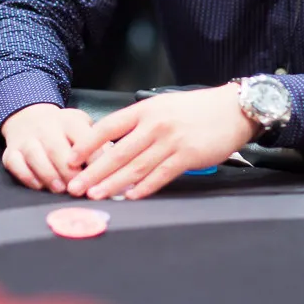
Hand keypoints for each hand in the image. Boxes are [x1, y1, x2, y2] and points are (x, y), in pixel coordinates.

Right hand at [0, 103, 95, 192]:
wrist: (29, 118)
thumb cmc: (63, 130)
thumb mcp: (82, 127)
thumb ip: (97, 144)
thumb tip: (114, 164)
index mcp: (69, 121)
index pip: (83, 136)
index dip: (92, 157)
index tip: (100, 175)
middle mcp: (46, 127)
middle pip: (56, 147)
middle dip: (69, 171)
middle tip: (79, 189)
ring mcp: (26, 139)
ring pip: (35, 155)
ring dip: (48, 174)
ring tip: (60, 189)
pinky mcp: (11, 152)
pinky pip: (15, 164)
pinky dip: (27, 176)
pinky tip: (39, 185)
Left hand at [66, 84, 257, 200]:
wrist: (232, 109)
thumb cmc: (197, 109)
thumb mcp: (163, 106)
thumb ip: (140, 123)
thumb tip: (114, 144)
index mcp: (145, 110)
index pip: (107, 127)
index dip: (86, 144)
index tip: (70, 158)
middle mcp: (155, 124)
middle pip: (117, 152)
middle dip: (93, 172)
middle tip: (75, 186)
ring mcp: (171, 141)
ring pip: (135, 167)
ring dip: (112, 184)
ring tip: (96, 195)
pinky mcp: (188, 156)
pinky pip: (161, 175)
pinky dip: (144, 188)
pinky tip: (131, 197)